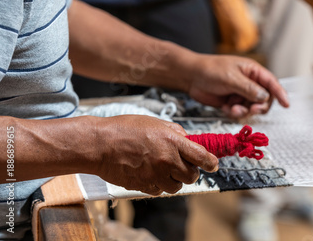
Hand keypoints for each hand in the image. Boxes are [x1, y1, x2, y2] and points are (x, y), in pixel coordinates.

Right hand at [95, 115, 218, 194]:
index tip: (213, 165)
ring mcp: (155, 174)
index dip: (211, 163)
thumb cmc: (124, 129)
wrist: (99, 144)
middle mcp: (167, 159)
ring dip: (174, 180)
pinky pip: (159, 191)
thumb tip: (188, 140)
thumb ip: (175, 132)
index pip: (202, 157)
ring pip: (176, 186)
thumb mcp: (154, 122)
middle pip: (192, 176)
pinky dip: (158, 185)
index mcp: (172, 141)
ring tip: (163, 169)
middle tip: (182, 165)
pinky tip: (150, 174)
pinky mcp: (144, 185)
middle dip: (190, 172)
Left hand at [186, 54, 289, 117]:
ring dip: (244, 111)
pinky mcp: (232, 102)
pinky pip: (240, 112)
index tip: (286, 104)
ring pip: (252, 108)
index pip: (272, 83)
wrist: (191, 77)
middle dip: (259, 106)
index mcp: (252, 71)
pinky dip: (234, 113)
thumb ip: (249, 89)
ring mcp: (241, 93)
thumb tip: (265, 97)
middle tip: (251, 109)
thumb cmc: (210, 70)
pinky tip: (226, 108)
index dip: (280, 93)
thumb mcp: (231, 78)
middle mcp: (249, 83)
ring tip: (233, 109)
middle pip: (264, 99)